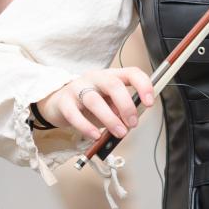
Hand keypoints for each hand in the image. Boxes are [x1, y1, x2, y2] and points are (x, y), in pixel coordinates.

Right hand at [35, 67, 154, 141]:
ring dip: (110, 119)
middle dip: (126, 105)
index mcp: (111, 75)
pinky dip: (87, 127)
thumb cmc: (89, 103)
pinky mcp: (64, 102)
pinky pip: (74, 115)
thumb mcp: (109, 103)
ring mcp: (77, 88)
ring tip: (120, 133)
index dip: (143, 85)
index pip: (131, 73)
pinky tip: (96, 136)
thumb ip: (120, 109)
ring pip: (94, 100)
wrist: (58, 102)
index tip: (150, 102)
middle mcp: (95, 78)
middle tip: (133, 123)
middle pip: (113, 84)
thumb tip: (130, 121)